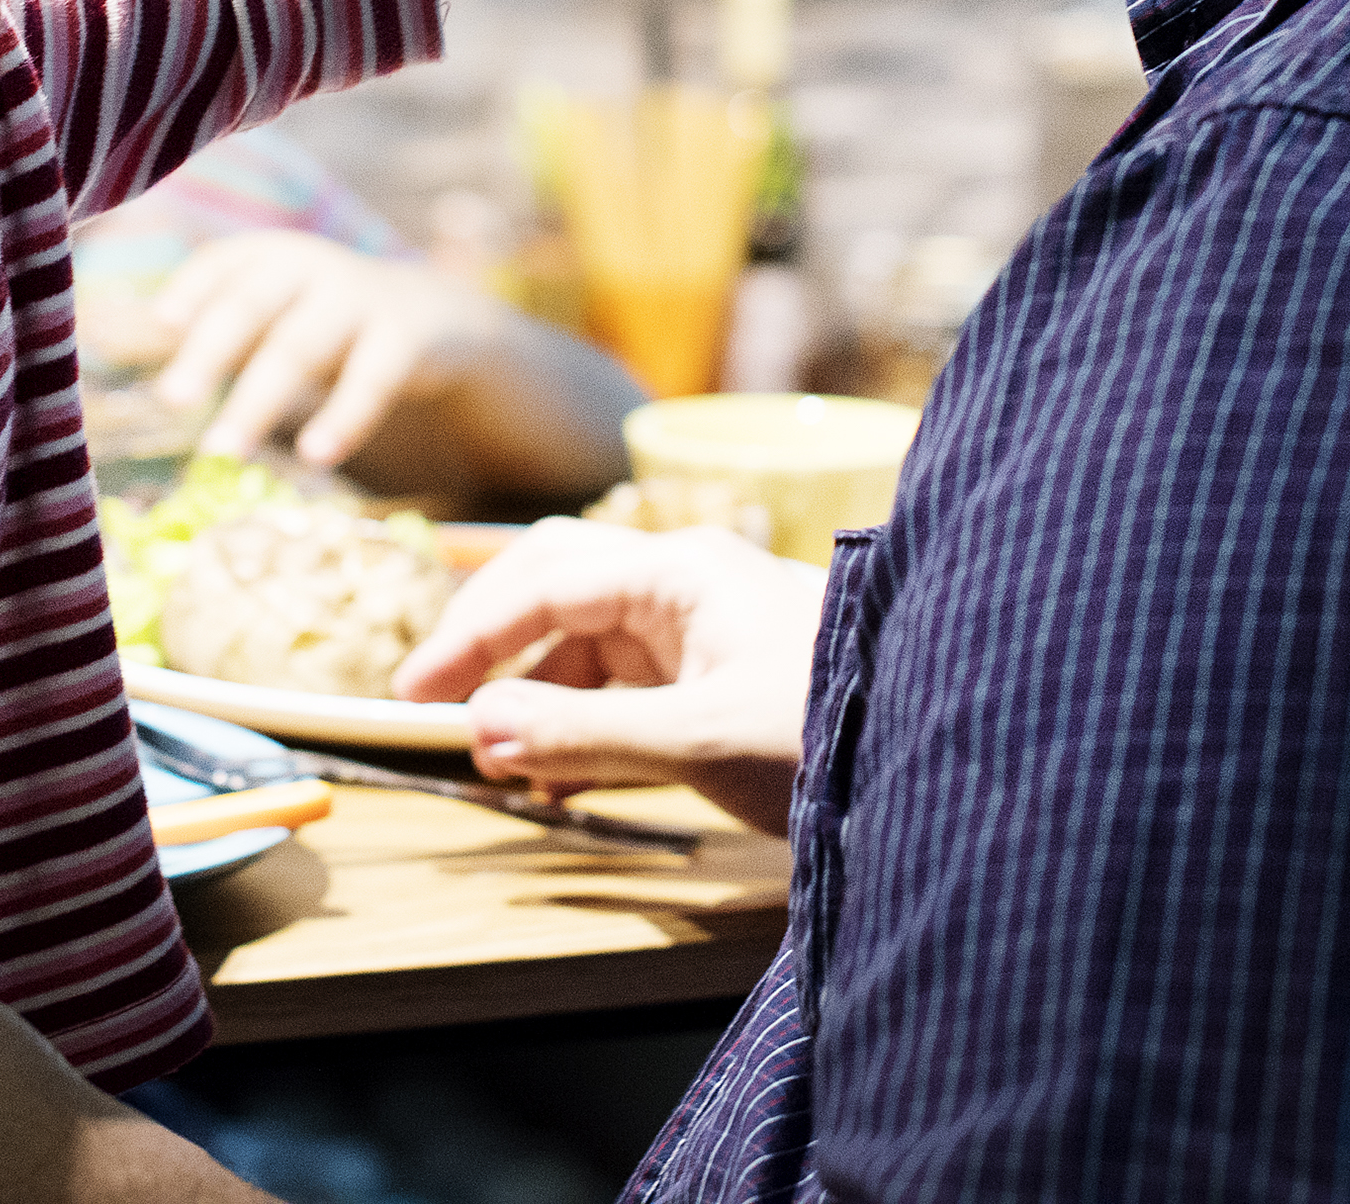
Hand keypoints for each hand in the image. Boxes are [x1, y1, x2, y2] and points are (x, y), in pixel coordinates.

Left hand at [144, 234, 642, 500]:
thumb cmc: (342, 330)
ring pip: (302, 344)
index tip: (158, 324)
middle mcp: (320, 267)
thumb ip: (227, 331)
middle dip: (210, 348)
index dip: (194, 286)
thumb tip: (129, 361)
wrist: (456, 327)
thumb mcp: (290, 315)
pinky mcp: (413, 335)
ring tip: (222, 450)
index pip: (230, 261)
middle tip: (169, 399)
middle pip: (254, 302)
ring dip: (259, 398)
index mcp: (282, 258)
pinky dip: (342, 414)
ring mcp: (367, 298)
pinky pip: (372, 376)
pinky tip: (313, 456)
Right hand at [393, 518, 825, 836]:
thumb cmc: (827, 735)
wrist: (935, 765)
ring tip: (501, 768)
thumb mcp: (700, 743)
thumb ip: (584, 734)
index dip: (468, 636)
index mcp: (679, 571)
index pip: (542, 582)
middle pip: (556, 588)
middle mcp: (685, 583)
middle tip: (434, 709)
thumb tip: (481, 729)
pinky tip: (558, 779)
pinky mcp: (718, 675)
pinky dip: (581, 724)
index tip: (413, 697)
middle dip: (493, 646)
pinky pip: (624, 685)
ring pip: (587, 643)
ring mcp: (703, 628)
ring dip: (536, 698)